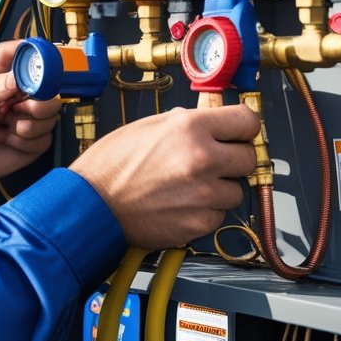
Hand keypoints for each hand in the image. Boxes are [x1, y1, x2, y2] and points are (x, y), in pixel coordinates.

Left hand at [0, 41, 61, 183]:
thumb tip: (17, 79)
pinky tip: (5, 140)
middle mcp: (15, 93)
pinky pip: (45, 138)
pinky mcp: (31, 140)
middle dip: (38, 98)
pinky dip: (25, 142)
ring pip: (50, 112)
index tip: (39, 61)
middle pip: (46, 84)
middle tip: (16, 107)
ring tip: (3, 125)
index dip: (32, 52)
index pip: (19, 53)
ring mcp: (25, 116)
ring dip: (27, 124)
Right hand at [70, 106, 258, 249]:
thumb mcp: (147, 126)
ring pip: (235, 190)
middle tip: (211, 162)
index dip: (243, 128)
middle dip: (233, 160)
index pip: (248, 122)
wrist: (92, 205)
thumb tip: (211, 118)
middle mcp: (202, 159)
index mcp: (190, 128)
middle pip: (249, 158)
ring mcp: (203, 194)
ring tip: (187, 186)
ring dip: (218, 188)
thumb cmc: (111, 164)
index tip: (239, 134)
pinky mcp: (199, 223)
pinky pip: (218, 215)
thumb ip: (185, 122)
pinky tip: (179, 204)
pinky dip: (204, 211)